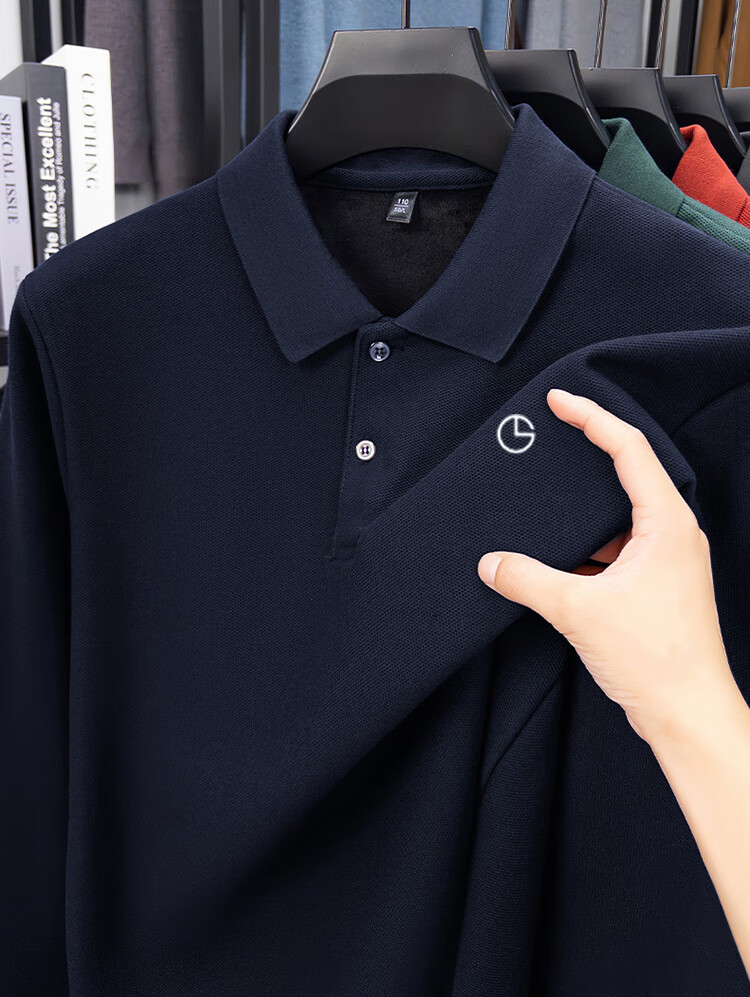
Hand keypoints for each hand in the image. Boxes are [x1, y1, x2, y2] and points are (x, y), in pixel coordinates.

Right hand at [477, 388, 741, 743]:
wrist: (689, 714)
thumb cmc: (656, 660)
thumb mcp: (579, 610)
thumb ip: (528, 580)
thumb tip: (491, 563)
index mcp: (666, 523)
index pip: (628, 448)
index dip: (591, 417)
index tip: (560, 400)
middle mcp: (673, 534)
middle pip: (628, 474)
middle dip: (586, 454)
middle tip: (551, 433)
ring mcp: (668, 560)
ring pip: (620, 517)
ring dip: (584, 513)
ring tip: (545, 506)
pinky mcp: (658, 585)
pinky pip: (619, 549)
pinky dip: (589, 548)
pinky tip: (558, 560)